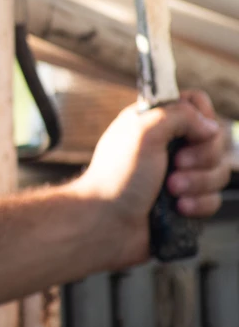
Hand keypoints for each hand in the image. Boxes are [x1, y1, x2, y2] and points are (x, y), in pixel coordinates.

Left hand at [68, 90, 229, 269]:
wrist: (107, 223)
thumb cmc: (116, 178)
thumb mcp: (142, 132)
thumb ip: (178, 115)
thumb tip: (209, 124)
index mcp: (155, 122)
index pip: (195, 104)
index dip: (201, 117)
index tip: (191, 133)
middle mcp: (169, 145)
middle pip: (215, 139)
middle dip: (201, 157)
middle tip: (175, 165)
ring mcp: (180, 174)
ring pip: (219, 171)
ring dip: (197, 182)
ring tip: (171, 189)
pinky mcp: (186, 200)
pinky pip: (213, 198)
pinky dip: (198, 204)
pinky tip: (178, 207)